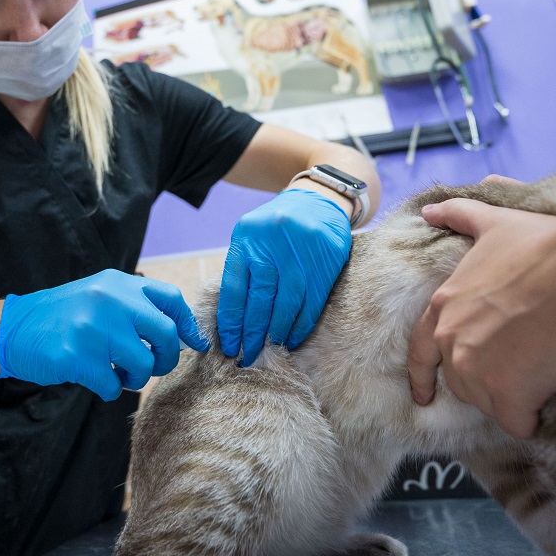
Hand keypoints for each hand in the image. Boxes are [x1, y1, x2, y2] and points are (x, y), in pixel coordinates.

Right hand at [0, 269, 208, 400]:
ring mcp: (94, 328)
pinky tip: (95, 380)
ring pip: (143, 365)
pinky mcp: (78, 357)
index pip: (170, 299)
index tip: (195, 343)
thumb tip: (182, 334)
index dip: (188, 324)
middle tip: (155, 366)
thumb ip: (136, 308)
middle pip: (165, 334)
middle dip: (166, 358)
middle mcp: (109, 301)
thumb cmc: (63, 317)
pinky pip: (114, 386)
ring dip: (136, 379)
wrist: (14, 329)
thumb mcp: (100, 297)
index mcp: (118, 284)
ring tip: (118, 374)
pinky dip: (110, 390)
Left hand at [218, 188, 351, 366]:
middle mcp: (273, 243)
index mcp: (247, 237)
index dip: (231, 321)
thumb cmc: (276, 226)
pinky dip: (300, 324)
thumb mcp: (252, 237)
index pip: (234, 288)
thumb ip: (243, 269)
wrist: (319, 198)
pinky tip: (292, 338)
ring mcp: (301, 251)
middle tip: (247, 356)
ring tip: (269, 350)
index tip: (228, 345)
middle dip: (252, 333)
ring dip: (277, 332)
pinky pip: (311, 302)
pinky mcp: (326, 259)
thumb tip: (231, 321)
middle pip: (260, 299)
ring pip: (287, 304)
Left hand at [406, 199, 555, 437]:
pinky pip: (516, 423)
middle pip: (459, 380)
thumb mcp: (494, 222)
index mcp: (443, 306)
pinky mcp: (509, 395)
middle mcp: (450, 341)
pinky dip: (531, 420)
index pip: (420, 351)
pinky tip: (546, 410)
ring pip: (487, 403)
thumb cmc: (546, 244)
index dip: (423, 374)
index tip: (423, 395)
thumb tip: (429, 211)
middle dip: (484, 380)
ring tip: (540, 379)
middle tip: (518, 371)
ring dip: (509, 399)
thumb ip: (458, 215)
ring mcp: (476, 371)